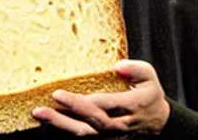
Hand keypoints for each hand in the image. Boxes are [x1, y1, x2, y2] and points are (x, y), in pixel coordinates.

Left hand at [32, 60, 170, 135]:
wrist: (157, 122)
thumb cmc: (149, 94)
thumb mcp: (150, 76)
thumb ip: (136, 69)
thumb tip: (118, 66)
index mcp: (131, 106)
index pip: (103, 106)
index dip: (81, 102)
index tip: (60, 93)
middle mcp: (119, 125)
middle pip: (89, 123)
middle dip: (65, 115)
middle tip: (45, 105)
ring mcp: (110, 136)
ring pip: (83, 134)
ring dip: (60, 124)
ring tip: (40, 114)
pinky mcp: (103, 139)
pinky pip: (82, 136)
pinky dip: (64, 129)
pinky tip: (49, 120)